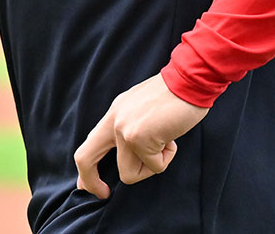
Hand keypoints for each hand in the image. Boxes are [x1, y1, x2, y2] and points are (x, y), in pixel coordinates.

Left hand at [74, 73, 208, 199]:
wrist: (189, 81)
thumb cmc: (174, 96)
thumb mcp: (143, 110)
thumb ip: (131, 129)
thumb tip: (126, 157)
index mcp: (114, 113)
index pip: (89, 143)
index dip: (86, 170)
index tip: (90, 187)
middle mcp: (113, 120)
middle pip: (85, 158)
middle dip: (91, 182)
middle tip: (104, 193)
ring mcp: (124, 129)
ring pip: (128, 173)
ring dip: (151, 166)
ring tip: (165, 144)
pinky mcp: (138, 138)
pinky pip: (153, 167)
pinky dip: (166, 158)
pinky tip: (172, 138)